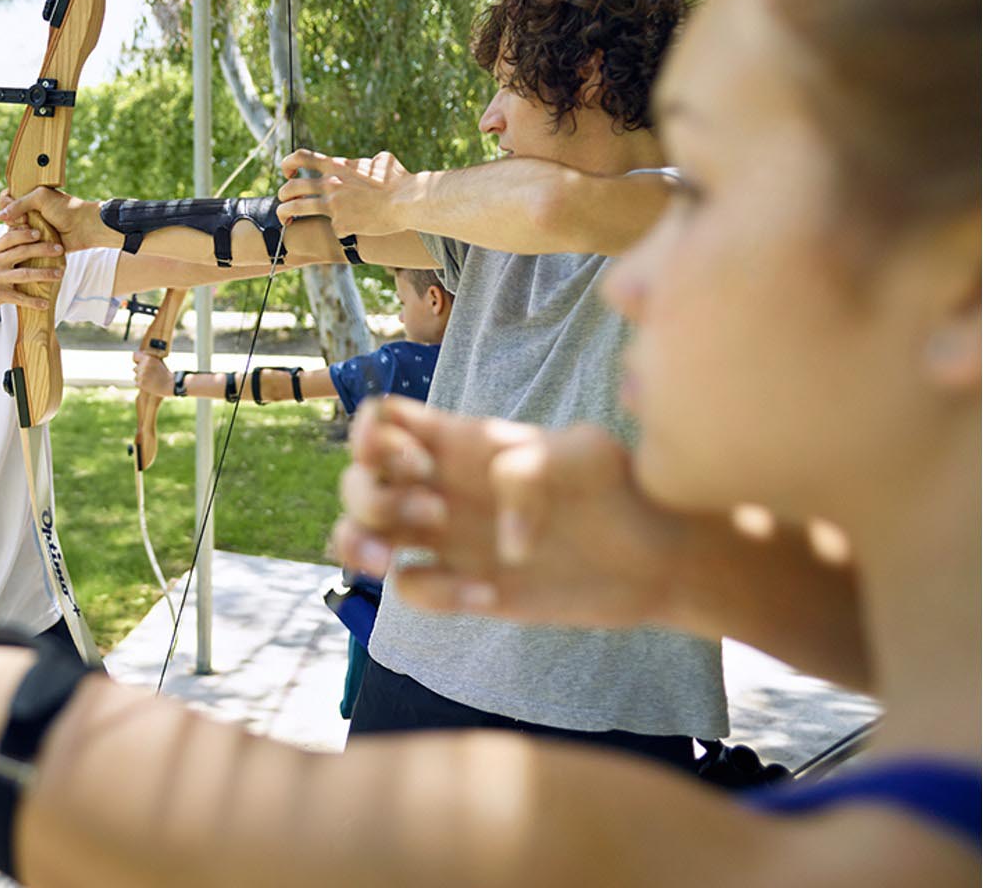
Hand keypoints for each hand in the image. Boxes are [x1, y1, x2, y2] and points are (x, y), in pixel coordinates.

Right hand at [0, 186, 113, 250]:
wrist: (84, 227)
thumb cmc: (65, 209)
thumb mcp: (40, 198)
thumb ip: (19, 204)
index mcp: (29, 196)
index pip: (7, 198)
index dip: (6, 203)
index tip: (17, 209)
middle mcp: (29, 211)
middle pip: (7, 216)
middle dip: (12, 219)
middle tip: (25, 221)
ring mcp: (32, 227)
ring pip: (13, 231)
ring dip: (17, 232)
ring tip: (30, 231)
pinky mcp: (36, 242)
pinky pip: (22, 244)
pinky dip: (22, 244)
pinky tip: (29, 242)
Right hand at [0, 226, 64, 322]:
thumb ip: (0, 253)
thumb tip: (18, 240)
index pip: (9, 237)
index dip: (26, 233)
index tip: (42, 232)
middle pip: (21, 252)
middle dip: (43, 249)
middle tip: (60, 249)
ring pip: (24, 274)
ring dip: (44, 274)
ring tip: (59, 274)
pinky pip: (18, 298)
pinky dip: (33, 301)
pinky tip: (45, 303)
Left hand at [132, 350, 173, 397]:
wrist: (169, 385)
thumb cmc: (164, 373)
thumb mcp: (157, 361)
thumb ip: (148, 358)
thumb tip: (139, 355)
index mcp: (148, 358)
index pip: (135, 356)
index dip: (137, 360)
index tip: (139, 363)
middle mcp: (144, 365)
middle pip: (135, 368)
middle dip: (140, 371)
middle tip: (150, 374)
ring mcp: (142, 375)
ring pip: (136, 376)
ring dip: (141, 379)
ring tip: (150, 380)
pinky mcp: (141, 383)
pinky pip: (136, 383)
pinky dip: (142, 385)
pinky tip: (149, 384)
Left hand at [276, 149, 416, 237]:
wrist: (407, 201)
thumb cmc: (399, 180)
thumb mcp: (381, 161)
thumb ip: (366, 163)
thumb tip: (368, 163)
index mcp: (337, 166)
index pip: (301, 157)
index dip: (288, 164)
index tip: (289, 173)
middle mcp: (330, 183)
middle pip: (290, 188)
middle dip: (282, 196)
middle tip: (284, 202)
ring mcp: (333, 205)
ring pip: (294, 209)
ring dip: (284, 214)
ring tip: (285, 220)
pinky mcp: (340, 224)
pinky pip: (334, 228)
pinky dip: (341, 229)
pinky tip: (351, 230)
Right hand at [330, 396, 677, 627]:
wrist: (659, 556)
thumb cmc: (625, 489)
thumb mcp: (588, 454)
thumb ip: (529, 471)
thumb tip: (501, 538)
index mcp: (461, 442)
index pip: (382, 420)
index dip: (374, 438)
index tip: (418, 463)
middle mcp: (443, 487)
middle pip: (357, 480)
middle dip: (371, 496)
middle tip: (432, 512)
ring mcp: (449, 539)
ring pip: (360, 535)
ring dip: (358, 544)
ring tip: (390, 559)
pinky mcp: (464, 588)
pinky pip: (412, 589)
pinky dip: (435, 595)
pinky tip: (488, 597)